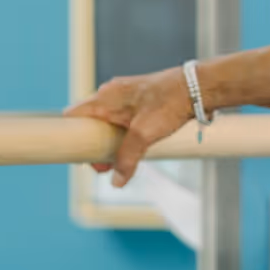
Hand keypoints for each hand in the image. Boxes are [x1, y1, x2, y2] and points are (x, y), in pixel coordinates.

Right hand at [64, 68, 193, 186]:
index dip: (72, 138)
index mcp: (104, 98)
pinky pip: (119, 118)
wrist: (197, 87)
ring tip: (119, 161)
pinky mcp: (138, 99)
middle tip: (105, 166)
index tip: (83, 157)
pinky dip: (121, 134)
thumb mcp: (144, 134)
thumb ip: (127, 159)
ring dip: (109, 142)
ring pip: (105, 122)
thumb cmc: (169, 103)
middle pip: (89, 123)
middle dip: (94, 146)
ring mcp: (124, 95)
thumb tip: (116, 182)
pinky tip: (133, 146)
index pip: (72, 116)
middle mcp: (110, 94)